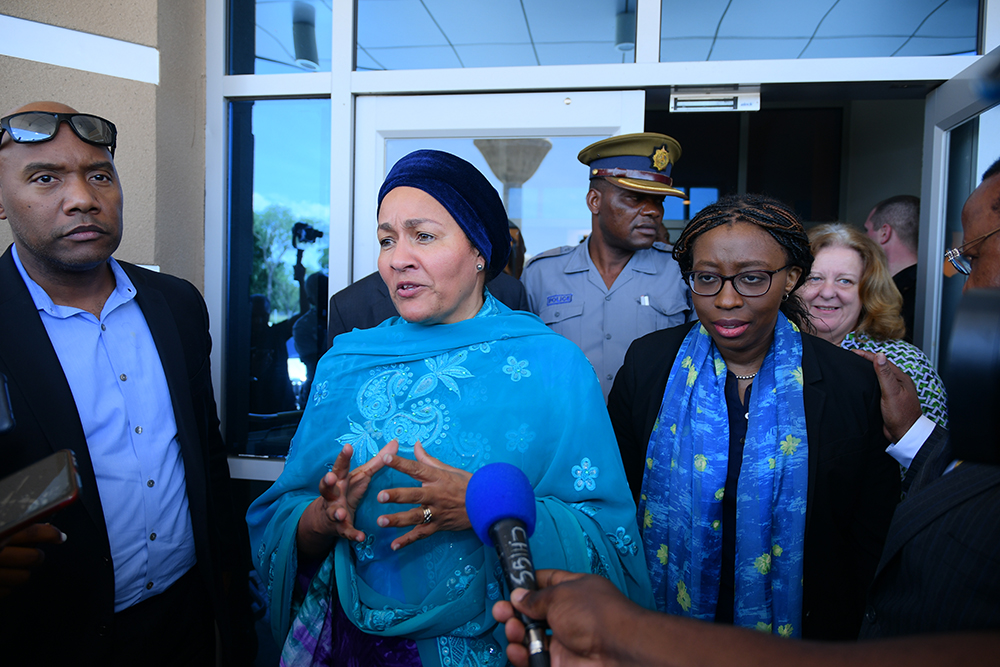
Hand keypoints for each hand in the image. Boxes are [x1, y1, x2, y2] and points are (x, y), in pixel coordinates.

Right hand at [0, 523, 65, 598]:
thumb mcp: (0, 529)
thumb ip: (16, 530)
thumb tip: (46, 528)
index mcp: (0, 534)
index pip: (31, 533)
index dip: (50, 534)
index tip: (60, 537)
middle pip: (33, 557)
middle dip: (36, 556)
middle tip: (30, 554)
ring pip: (24, 576)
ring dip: (22, 571)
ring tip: (10, 566)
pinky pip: (9, 590)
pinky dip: (7, 584)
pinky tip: (0, 576)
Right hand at [297, 442, 389, 558]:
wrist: (328, 518)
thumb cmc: (348, 490)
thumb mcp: (362, 475)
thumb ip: (378, 460)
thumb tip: (395, 442)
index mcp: (340, 479)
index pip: (340, 466)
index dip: (343, 457)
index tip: (347, 447)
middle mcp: (334, 494)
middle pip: (326, 487)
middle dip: (327, 482)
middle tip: (330, 477)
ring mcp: (334, 511)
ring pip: (332, 511)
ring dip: (335, 512)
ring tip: (340, 513)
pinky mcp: (340, 527)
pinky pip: (345, 531)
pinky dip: (352, 534)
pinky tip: (361, 537)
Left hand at [375, 441, 472, 550]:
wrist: (487, 505)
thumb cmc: (467, 485)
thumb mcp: (449, 469)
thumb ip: (428, 460)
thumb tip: (416, 445)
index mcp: (438, 478)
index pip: (417, 469)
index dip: (401, 463)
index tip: (386, 458)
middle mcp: (436, 495)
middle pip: (414, 495)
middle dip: (397, 495)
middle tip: (381, 496)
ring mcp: (437, 512)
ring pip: (415, 517)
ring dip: (398, 519)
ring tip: (381, 521)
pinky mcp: (439, 526)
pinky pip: (421, 534)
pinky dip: (408, 541)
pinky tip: (394, 545)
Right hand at [493, 569, 642, 666]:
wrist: (617, 650)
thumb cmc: (599, 616)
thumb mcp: (559, 595)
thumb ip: (535, 598)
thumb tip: (519, 597)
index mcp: (572, 590)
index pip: (545, 583)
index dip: (527, 584)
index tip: (510, 586)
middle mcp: (568, 615)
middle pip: (533, 613)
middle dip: (513, 612)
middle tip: (501, 612)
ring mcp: (564, 640)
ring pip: (530, 637)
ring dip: (515, 633)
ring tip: (513, 630)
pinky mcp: (560, 662)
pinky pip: (534, 659)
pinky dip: (522, 656)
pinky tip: (518, 650)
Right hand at [852, 349, 922, 441]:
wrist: (905, 434)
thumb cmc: (901, 415)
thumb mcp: (891, 392)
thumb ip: (885, 374)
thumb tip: (880, 355)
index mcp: (901, 378)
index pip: (883, 362)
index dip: (868, 355)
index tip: (854, 352)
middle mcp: (898, 383)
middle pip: (881, 368)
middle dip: (867, 361)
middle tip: (852, 358)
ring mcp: (894, 392)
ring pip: (879, 378)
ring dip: (868, 372)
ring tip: (855, 369)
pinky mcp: (888, 401)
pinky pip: (877, 388)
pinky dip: (869, 383)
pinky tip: (862, 385)